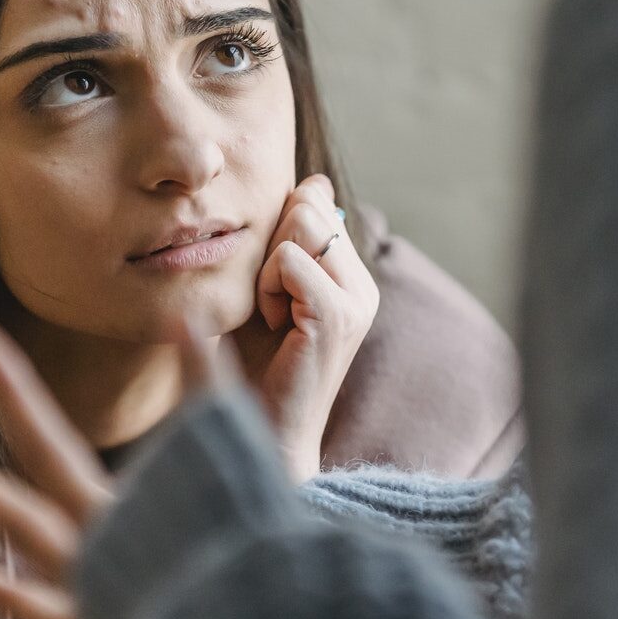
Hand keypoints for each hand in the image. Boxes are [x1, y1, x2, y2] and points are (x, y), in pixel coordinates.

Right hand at [0, 315, 227, 618]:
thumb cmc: (229, 547)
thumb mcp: (225, 459)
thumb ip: (205, 392)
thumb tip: (186, 316)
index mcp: (108, 506)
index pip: (43, 438)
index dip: (10, 387)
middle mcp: (92, 540)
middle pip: (35, 465)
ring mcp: (97, 584)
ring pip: (30, 534)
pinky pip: (58, 617)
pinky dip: (22, 599)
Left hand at [234, 174, 378, 482]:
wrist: (260, 435)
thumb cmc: (254, 370)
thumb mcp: (267, 291)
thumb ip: (286, 241)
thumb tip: (313, 184)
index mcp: (351, 278)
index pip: (318, 204)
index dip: (280, 227)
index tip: (270, 282)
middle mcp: (362, 286)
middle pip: (309, 206)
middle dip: (271, 243)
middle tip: (268, 302)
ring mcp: (356, 301)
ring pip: (303, 224)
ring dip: (267, 266)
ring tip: (271, 315)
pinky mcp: (337, 316)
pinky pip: (292, 259)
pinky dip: (268, 286)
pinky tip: (272, 324)